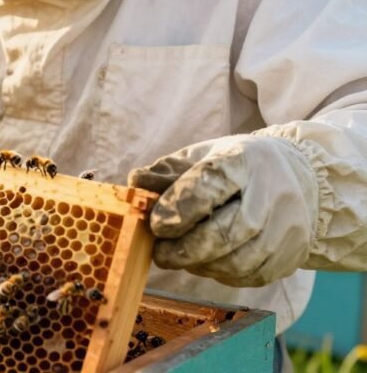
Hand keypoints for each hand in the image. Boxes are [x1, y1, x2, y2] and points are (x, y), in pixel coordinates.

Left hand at [127, 134, 317, 286]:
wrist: (300, 178)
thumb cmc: (234, 169)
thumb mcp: (201, 158)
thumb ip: (166, 172)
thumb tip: (134, 184)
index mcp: (244, 160)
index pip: (212, 183)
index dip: (180, 207)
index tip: (156, 225)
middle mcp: (273, 192)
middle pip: (228, 231)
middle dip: (186, 248)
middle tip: (160, 253)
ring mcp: (288, 225)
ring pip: (240, 260)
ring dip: (201, 265)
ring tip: (181, 258)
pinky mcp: (293, 253)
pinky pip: (252, 275)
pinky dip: (223, 275)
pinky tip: (207, 264)